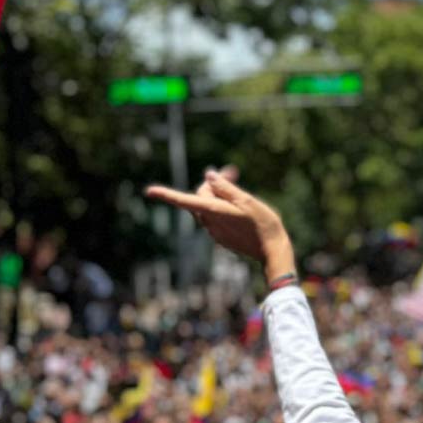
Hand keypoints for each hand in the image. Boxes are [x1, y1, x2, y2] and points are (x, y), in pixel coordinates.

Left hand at [145, 170, 292, 277]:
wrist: (272, 250)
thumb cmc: (263, 223)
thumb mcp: (247, 200)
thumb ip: (225, 187)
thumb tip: (208, 175)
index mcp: (215, 212)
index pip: (185, 201)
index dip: (167, 195)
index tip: (149, 191)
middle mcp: (210, 224)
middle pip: (200, 198)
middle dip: (211, 185)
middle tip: (233, 173)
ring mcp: (215, 232)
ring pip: (206, 208)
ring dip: (217, 196)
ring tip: (238, 190)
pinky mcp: (221, 238)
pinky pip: (214, 219)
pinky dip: (221, 209)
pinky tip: (239, 209)